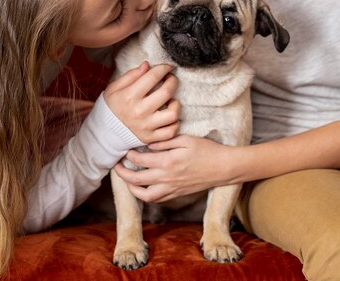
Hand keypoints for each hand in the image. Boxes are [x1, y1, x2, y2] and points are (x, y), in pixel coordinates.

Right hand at [104, 61, 180, 143]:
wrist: (105, 130)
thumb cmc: (112, 106)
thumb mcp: (115, 87)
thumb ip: (131, 75)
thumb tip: (147, 65)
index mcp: (129, 96)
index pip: (153, 77)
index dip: (164, 68)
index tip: (167, 67)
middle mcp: (140, 111)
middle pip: (166, 92)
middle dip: (173, 81)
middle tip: (171, 79)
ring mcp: (146, 126)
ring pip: (173, 114)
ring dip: (176, 104)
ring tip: (171, 100)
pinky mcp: (151, 137)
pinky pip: (171, 131)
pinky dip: (174, 123)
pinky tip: (169, 116)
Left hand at [113, 135, 232, 202]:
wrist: (223, 167)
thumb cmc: (206, 150)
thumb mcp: (185, 139)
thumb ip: (165, 142)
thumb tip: (148, 144)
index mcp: (168, 161)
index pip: (140, 160)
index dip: (129, 155)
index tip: (126, 149)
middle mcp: (167, 178)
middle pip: (136, 179)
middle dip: (122, 173)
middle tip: (116, 166)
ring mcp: (172, 188)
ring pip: (144, 195)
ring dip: (132, 188)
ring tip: (126, 179)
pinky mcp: (177, 194)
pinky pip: (156, 199)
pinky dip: (145, 195)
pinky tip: (142, 187)